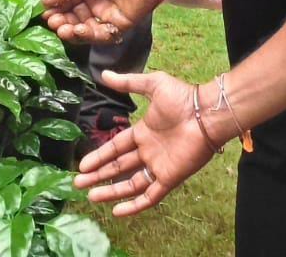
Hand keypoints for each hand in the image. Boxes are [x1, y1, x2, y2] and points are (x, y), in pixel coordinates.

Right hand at [41, 0, 164, 44]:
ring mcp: (108, 14)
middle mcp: (95, 2)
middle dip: (62, 23)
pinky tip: (80, 29)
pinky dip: (90, 35)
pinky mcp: (121, 23)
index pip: (66, 3)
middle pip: (74, 19)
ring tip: (63, 29)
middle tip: (53, 23)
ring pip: (86, 30)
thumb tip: (46, 2)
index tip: (46, 14)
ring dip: (73, 32)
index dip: (56, 10)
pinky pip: (104, 34)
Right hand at [75, 69, 218, 215]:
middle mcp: (149, 152)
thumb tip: (104, 74)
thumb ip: (128, 82)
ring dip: (111, 191)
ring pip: (130, 184)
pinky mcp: (170, 178)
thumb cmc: (182, 98)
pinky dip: (134, 205)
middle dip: (99, 175)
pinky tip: (117, 211)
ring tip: (91, 197)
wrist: (207, 114)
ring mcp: (159, 166)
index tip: (83, 164)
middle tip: (78, 182)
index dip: (100, 156)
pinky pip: (150, 196)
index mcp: (143, 133)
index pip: (116, 147)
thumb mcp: (152, 85)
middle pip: (119, 167)